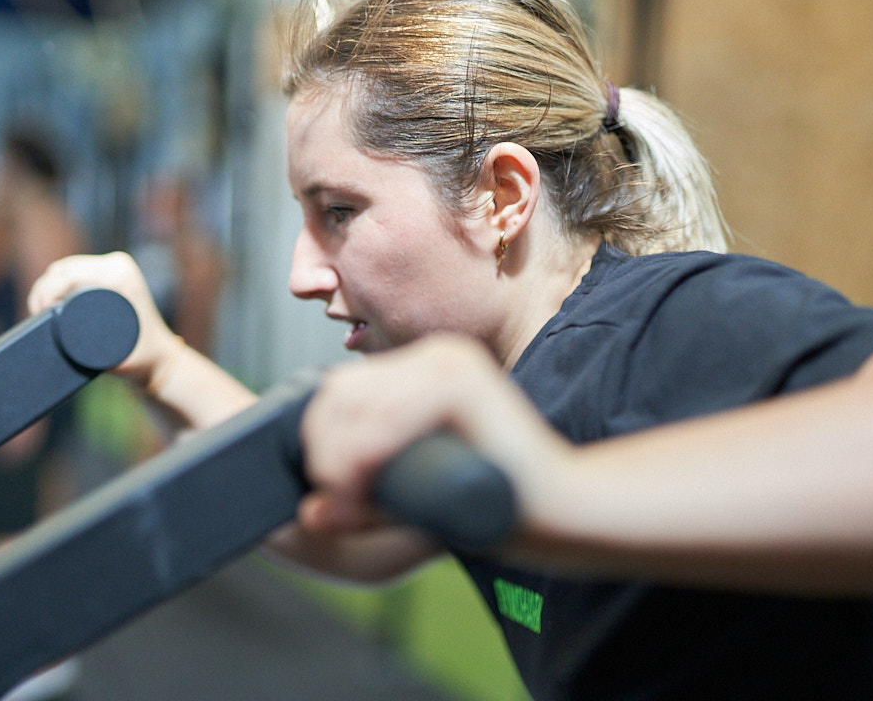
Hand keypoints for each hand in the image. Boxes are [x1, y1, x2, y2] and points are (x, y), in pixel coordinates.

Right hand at [28, 252, 184, 390]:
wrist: (159, 357)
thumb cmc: (142, 358)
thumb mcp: (120, 358)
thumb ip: (102, 362)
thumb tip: (70, 357)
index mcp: (120, 274)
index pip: (70, 273)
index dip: (46, 290)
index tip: (37, 313)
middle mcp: (118, 265)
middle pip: (64, 268)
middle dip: (42, 289)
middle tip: (35, 315)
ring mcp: (114, 266)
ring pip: (66, 268)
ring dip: (47, 285)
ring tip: (38, 311)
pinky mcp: (109, 273)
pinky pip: (74, 270)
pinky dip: (56, 280)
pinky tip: (47, 298)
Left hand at [299, 334, 568, 535]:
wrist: (562, 511)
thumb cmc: (494, 505)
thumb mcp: (416, 495)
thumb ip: (367, 499)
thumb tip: (310, 516)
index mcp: (426, 369)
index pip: (340, 390)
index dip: (320, 441)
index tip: (329, 493)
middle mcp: (436, 355)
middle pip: (339, 392)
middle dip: (323, 451)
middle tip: (335, 504)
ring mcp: (451, 363)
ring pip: (356, 404)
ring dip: (339, 460)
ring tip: (347, 505)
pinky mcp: (464, 382)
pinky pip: (388, 416)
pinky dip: (365, 455)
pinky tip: (364, 487)